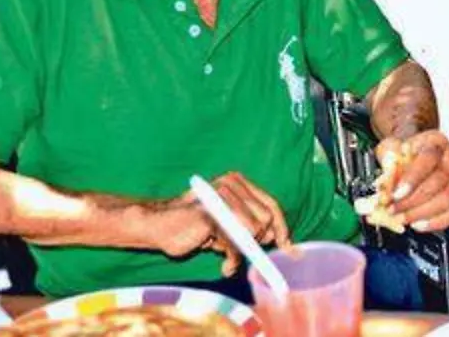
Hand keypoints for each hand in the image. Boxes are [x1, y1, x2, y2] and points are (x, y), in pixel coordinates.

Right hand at [150, 172, 291, 275]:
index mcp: (238, 183)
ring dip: (241, 252)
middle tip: (244, 253)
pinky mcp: (211, 215)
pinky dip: (233, 259)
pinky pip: (235, 243)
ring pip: (252, 231)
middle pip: (266, 219)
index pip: (270, 205)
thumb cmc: (194, 227)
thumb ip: (249, 228)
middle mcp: (232, 185)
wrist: (159, 225)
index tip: (289, 248)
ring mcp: (221, 198)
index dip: (282, 228)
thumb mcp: (227, 227)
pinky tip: (226, 266)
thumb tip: (278, 239)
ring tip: (228, 260)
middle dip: (259, 241)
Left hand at [374, 131, 448, 232]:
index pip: (428, 158)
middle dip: (412, 201)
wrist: (412, 155)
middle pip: (438, 182)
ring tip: (401, 218)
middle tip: (393, 210)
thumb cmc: (403, 153)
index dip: (412, 179)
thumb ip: (386, 166)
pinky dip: (435, 222)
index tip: (396, 194)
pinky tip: (418, 223)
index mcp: (436, 141)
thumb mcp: (389, 151)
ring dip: (420, 214)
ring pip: (446, 200)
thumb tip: (384, 186)